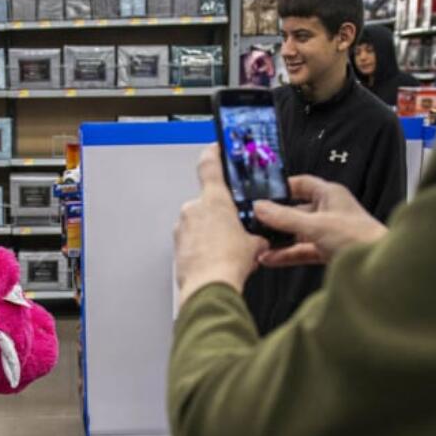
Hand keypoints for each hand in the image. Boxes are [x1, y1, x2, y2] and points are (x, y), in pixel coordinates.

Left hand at [176, 145, 269, 305]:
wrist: (209, 287)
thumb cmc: (227, 264)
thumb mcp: (254, 244)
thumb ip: (255, 235)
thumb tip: (259, 240)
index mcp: (214, 200)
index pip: (210, 164)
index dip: (213, 153)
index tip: (214, 147)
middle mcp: (193, 209)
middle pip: (208, 202)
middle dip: (220, 215)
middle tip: (234, 231)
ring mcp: (182, 227)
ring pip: (198, 223)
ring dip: (210, 233)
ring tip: (225, 251)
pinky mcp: (176, 245)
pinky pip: (191, 240)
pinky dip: (201, 246)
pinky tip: (214, 259)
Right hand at [254, 176, 386, 266]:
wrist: (378, 267)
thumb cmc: (359, 237)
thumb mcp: (315, 224)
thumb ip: (285, 217)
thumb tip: (260, 207)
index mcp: (330, 195)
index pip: (301, 184)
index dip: (282, 187)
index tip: (262, 193)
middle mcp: (328, 211)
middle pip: (294, 211)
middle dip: (275, 219)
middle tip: (254, 223)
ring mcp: (326, 232)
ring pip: (296, 233)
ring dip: (278, 240)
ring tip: (258, 244)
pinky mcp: (325, 250)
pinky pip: (300, 250)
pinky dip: (285, 254)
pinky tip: (270, 258)